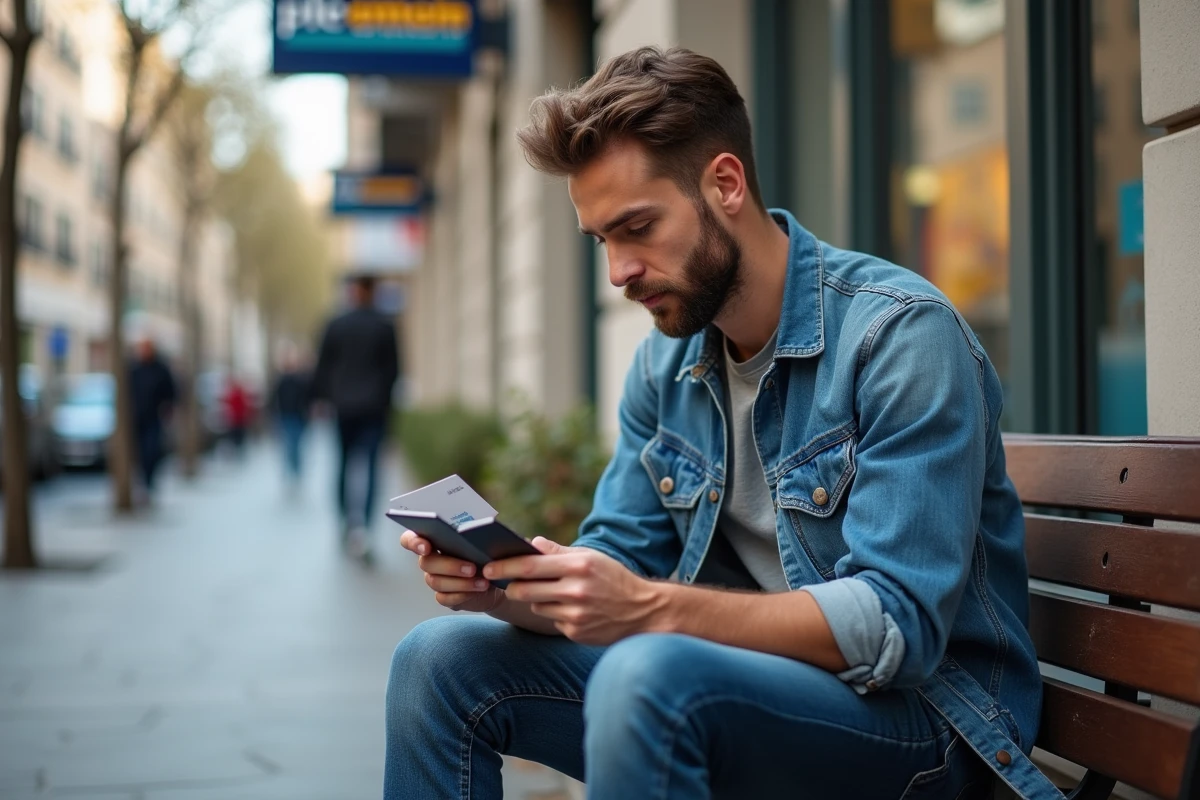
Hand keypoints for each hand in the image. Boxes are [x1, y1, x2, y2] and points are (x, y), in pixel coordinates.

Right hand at [399, 530, 504, 612]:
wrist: (495, 577)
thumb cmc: (484, 553)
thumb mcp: (481, 541)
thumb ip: (471, 536)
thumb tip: (473, 534)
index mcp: (433, 541)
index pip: (410, 539)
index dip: (413, 542)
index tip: (426, 547)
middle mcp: (430, 560)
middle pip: (426, 563)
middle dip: (449, 566)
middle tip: (472, 568)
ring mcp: (435, 579)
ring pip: (436, 582)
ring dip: (461, 583)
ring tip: (482, 582)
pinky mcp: (443, 597)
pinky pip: (445, 598)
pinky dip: (463, 595)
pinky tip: (478, 590)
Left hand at [483, 538, 667, 644]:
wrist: (644, 611)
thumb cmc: (614, 579)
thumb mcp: (592, 558)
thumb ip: (559, 552)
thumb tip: (533, 544)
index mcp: (578, 566)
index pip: (530, 565)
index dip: (504, 566)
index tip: (488, 566)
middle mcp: (576, 590)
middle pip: (524, 590)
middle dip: (513, 587)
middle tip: (509, 584)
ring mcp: (575, 614)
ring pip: (536, 607)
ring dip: (537, 601)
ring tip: (555, 594)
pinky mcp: (575, 632)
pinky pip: (552, 620)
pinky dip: (555, 614)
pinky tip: (573, 610)